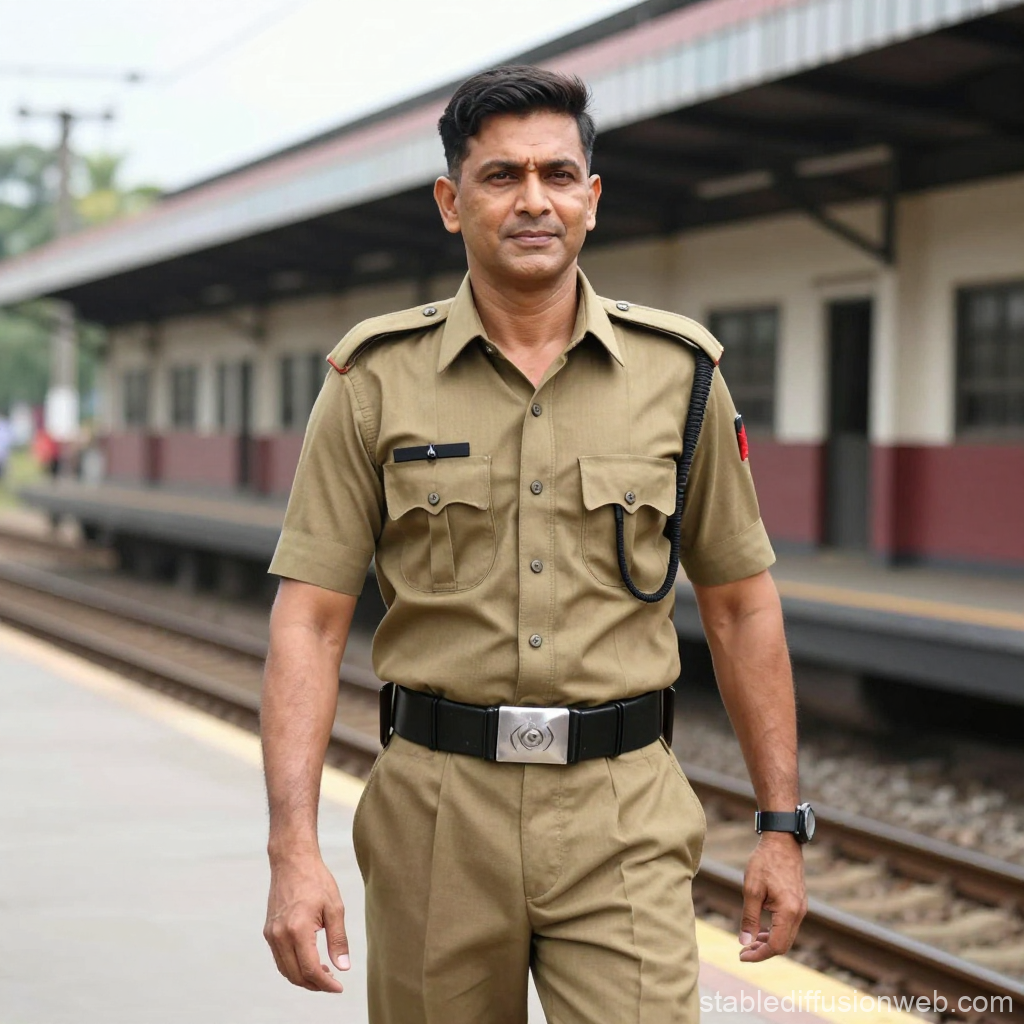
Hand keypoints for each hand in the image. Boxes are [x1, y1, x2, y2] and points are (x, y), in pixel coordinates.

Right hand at [264, 852, 349, 991]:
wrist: (292, 861)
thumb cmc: (316, 880)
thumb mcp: (335, 907)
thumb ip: (338, 939)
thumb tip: (343, 967)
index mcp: (298, 929)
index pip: (310, 969)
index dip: (325, 983)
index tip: (339, 987)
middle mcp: (280, 935)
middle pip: (296, 975)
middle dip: (315, 984)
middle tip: (333, 982)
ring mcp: (271, 934)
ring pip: (285, 970)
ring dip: (303, 978)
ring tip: (323, 973)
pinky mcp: (269, 931)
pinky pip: (280, 958)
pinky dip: (293, 967)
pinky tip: (309, 961)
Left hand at [738, 832, 806, 961]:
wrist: (782, 841)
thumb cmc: (764, 862)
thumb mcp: (751, 890)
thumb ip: (749, 918)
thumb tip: (744, 942)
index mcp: (789, 911)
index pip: (776, 946)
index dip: (758, 954)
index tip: (741, 955)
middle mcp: (799, 913)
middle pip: (783, 945)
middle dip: (763, 951)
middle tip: (743, 950)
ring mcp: (801, 908)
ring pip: (787, 936)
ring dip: (769, 941)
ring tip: (750, 940)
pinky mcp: (799, 903)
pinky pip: (788, 925)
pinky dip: (775, 931)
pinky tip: (761, 928)